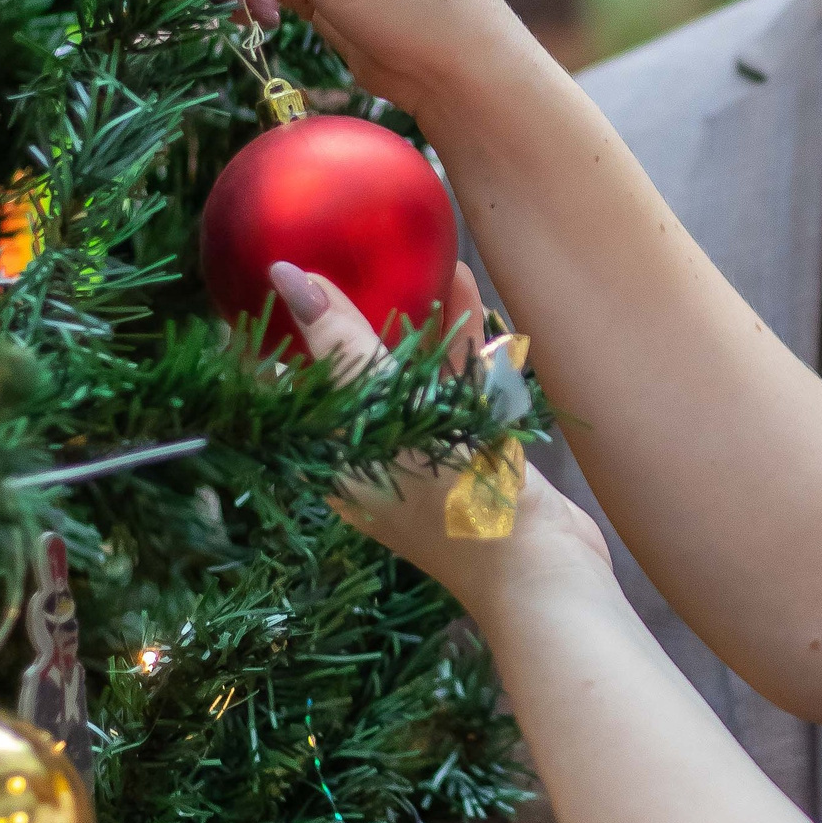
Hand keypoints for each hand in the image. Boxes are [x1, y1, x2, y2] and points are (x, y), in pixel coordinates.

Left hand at [266, 257, 615, 613]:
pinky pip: (459, 389)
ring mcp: (424, 458)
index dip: (283, 332)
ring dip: (424, 321)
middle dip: (362, 313)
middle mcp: (370, 459)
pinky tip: (472, 296)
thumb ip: (341, 344)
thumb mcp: (389, 411)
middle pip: (355, 375)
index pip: (292, 387)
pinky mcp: (473, 454)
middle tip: (359, 253)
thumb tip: (283, 274)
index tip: (281, 273)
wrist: (540, 569)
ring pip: (413, 376)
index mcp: (332, 460)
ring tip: (431, 262)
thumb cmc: (450, 496)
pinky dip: (465, 347)